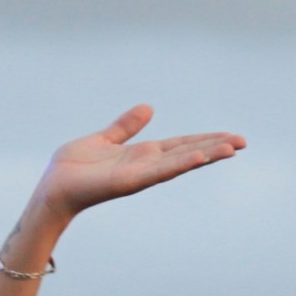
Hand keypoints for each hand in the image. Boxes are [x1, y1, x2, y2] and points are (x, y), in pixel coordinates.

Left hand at [32, 105, 243, 219]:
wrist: (52, 188)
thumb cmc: (72, 168)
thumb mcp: (104, 139)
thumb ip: (125, 126)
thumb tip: (149, 107)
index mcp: (142, 155)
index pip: (182, 145)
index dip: (206, 140)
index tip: (231, 136)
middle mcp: (146, 166)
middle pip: (188, 154)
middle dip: (215, 148)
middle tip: (244, 142)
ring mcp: (140, 176)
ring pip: (180, 163)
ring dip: (205, 156)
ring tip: (232, 148)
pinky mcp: (128, 182)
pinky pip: (158, 172)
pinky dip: (179, 164)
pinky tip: (198, 158)